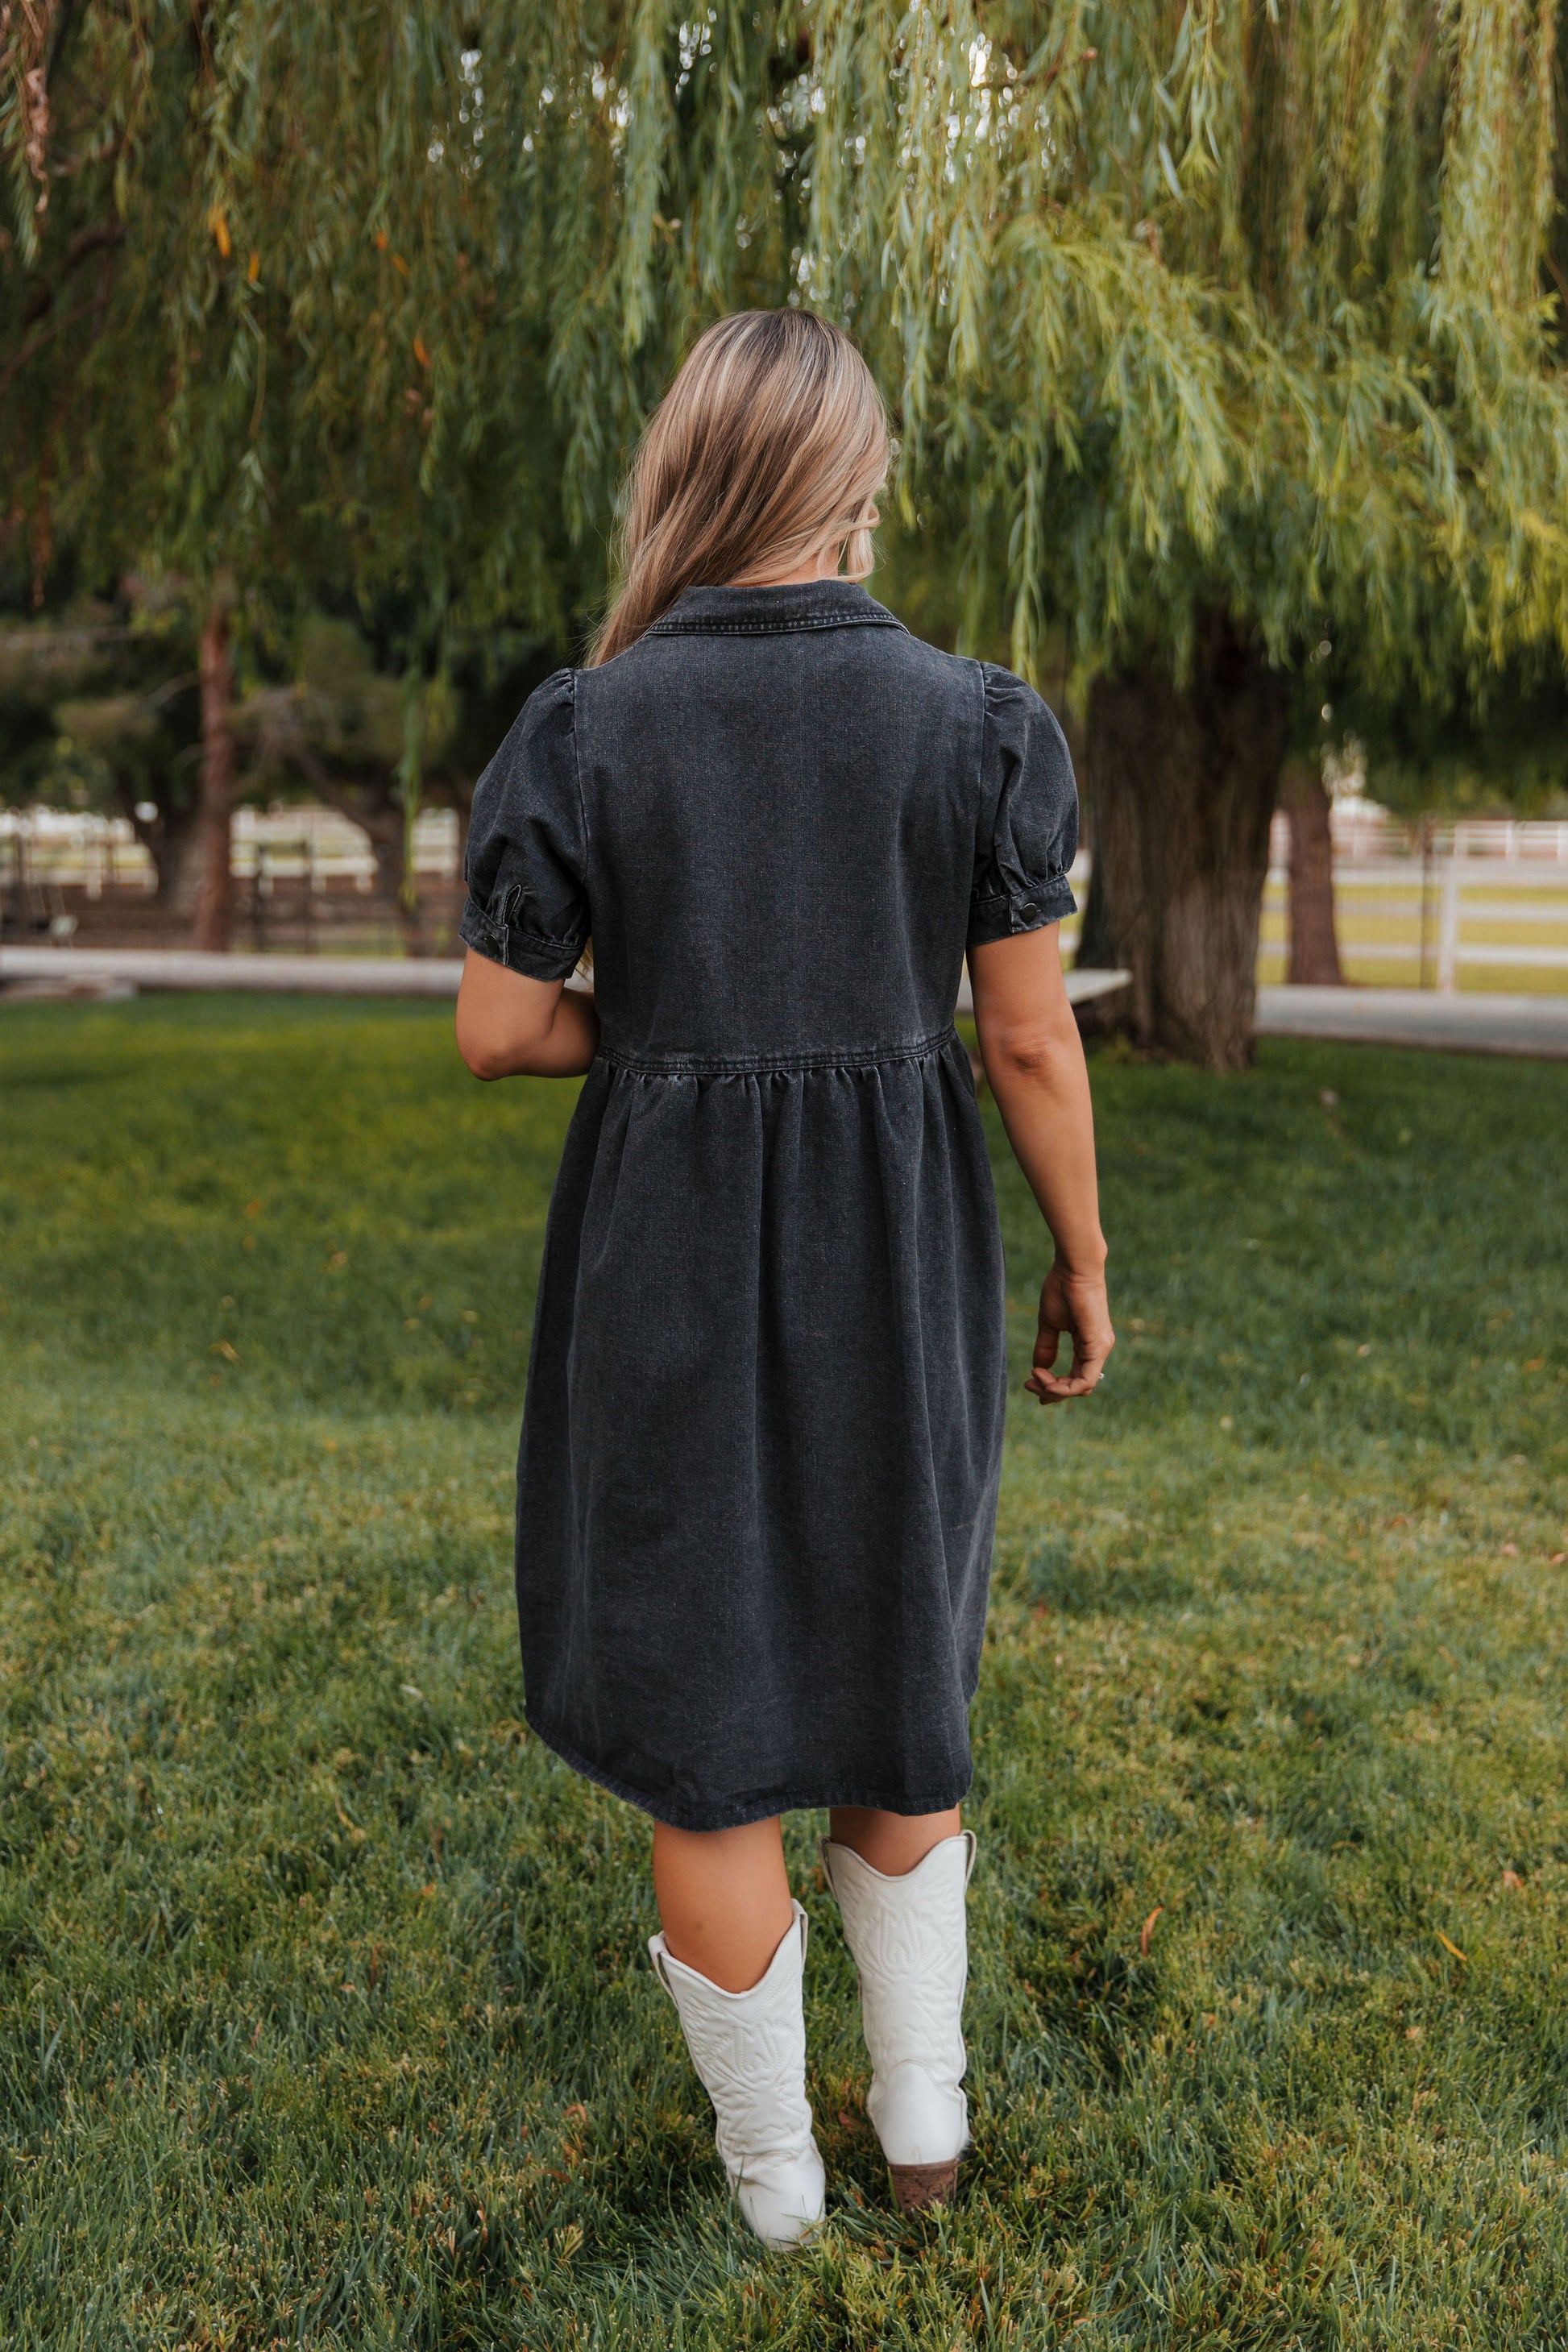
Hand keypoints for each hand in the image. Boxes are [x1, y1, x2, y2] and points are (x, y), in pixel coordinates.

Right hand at [1026, 1260, 1113, 1404]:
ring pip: (1082, 1387)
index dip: (1054, 1387)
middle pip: (1078, 1387)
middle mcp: (1098, 1351)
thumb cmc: (1062, 1289)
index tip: (1030, 1382)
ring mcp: (1100, 1349)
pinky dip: (1064, 1386)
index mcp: (1088, 1345)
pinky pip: (1085, 1380)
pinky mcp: (1098, 1347)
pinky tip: (1045, 1376)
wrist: (1073, 1268)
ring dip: (1055, 1390)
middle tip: (1029, 1385)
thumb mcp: (1050, 1324)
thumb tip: (1039, 1368)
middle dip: (1051, 1391)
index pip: (1075, 1378)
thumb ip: (1046, 1347)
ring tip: (1035, 1378)